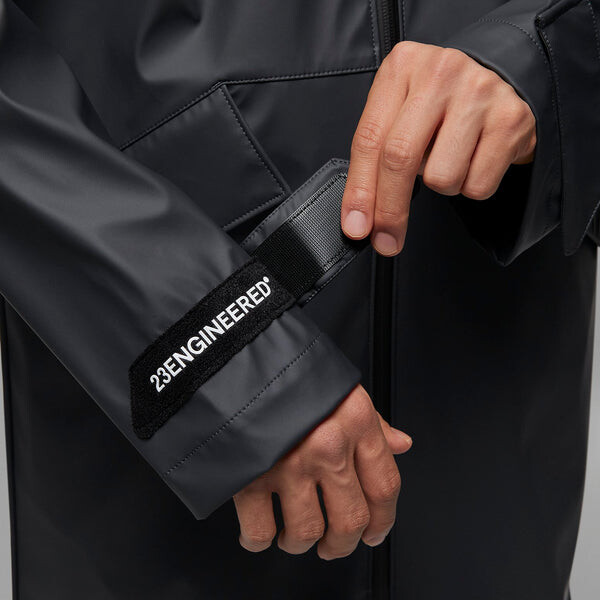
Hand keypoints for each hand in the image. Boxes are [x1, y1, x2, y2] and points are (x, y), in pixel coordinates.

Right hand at [233, 384, 411, 558]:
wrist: (236, 357)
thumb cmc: (292, 370)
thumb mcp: (343, 387)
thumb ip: (374, 422)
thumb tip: (400, 444)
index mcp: (356, 422)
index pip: (385, 487)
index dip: (383, 521)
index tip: (375, 533)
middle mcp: (328, 446)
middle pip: (351, 521)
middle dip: (343, 544)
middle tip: (334, 546)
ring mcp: (289, 464)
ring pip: (307, 533)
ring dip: (300, 544)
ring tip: (293, 538)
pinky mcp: (250, 474)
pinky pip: (259, 531)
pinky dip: (258, 541)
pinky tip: (260, 533)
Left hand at [341, 41, 536, 255]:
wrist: (505, 76)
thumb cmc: (441, 102)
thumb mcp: (402, 110)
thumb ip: (377, 153)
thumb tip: (360, 217)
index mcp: (402, 67)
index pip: (369, 140)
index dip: (360, 191)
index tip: (356, 227)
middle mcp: (441, 72)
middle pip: (400, 159)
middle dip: (389, 210)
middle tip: (386, 240)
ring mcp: (480, 93)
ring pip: (442, 178)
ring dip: (441, 186)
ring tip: (449, 159)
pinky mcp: (512, 119)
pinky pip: (477, 185)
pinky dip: (471, 186)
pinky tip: (475, 159)